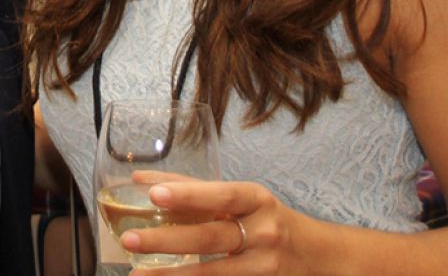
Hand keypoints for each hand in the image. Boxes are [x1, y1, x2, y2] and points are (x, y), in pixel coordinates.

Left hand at [121, 178, 303, 275]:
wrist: (316, 256)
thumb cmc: (267, 219)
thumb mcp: (243, 199)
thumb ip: (197, 190)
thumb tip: (141, 181)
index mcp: (257, 200)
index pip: (221, 196)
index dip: (188, 195)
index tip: (154, 194)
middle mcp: (264, 234)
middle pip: (211, 238)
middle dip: (167, 240)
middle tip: (130, 239)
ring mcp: (264, 267)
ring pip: (214, 273)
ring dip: (172, 275)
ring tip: (137, 272)